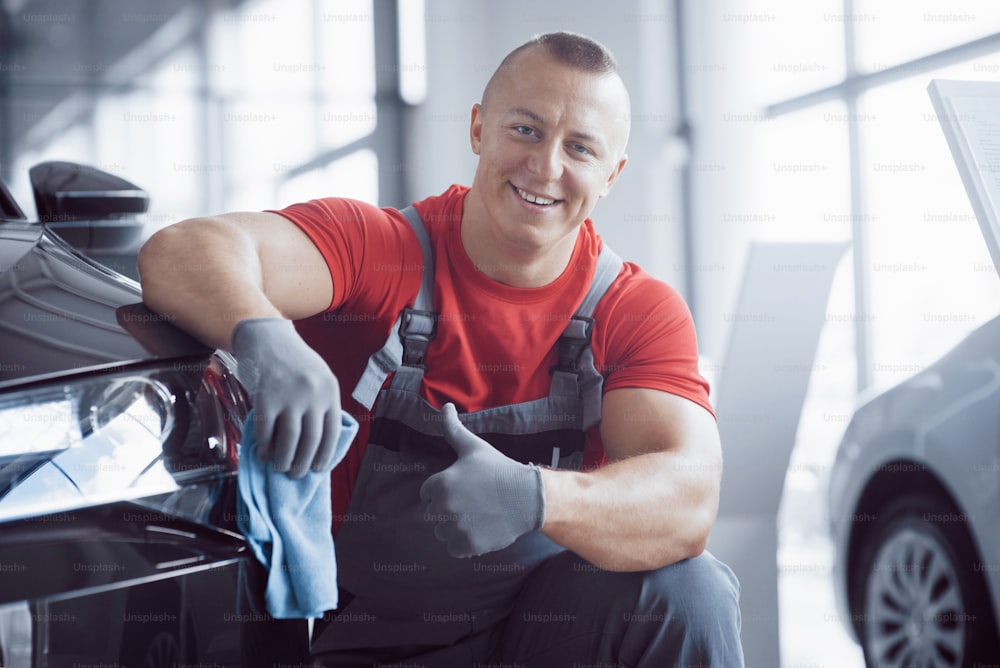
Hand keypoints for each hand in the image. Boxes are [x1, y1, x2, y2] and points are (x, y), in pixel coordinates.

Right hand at [232, 317, 341, 477]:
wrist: (266, 335)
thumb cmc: (292, 360)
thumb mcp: (317, 376)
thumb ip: (320, 403)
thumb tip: (316, 442)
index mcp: (330, 390)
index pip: (332, 431)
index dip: (325, 454)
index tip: (318, 469)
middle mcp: (313, 394)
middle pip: (311, 440)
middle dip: (304, 463)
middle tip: (297, 474)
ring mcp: (289, 395)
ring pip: (290, 440)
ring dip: (285, 459)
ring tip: (281, 468)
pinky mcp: (266, 397)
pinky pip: (266, 430)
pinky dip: (264, 447)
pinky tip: (262, 454)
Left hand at [419, 403, 544, 556]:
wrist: (527, 496)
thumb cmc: (499, 470)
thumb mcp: (473, 447)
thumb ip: (453, 429)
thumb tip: (445, 406)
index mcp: (440, 484)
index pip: (428, 494)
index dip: (445, 490)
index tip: (464, 488)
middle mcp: (443, 508)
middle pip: (434, 514)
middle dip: (449, 509)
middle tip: (473, 502)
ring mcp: (455, 529)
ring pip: (442, 532)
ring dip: (454, 527)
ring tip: (477, 515)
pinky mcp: (466, 546)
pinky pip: (452, 548)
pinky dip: (463, 543)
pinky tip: (479, 529)